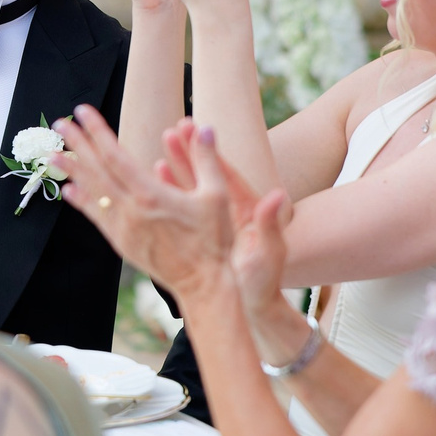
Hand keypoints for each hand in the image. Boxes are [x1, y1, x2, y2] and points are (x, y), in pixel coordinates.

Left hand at [51, 108, 238, 303]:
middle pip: (96, 170)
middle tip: (60, 124)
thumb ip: (206, 160)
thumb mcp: (217, 196)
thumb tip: (204, 127)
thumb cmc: (213, 240)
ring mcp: (122, 228)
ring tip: (52, 154)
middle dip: (77, 144)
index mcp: (150, 194)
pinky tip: (69, 190)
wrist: (203, 283)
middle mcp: (130, 210)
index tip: (82, 112)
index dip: (96, 131)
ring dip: (71, 171)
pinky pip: (96, 217)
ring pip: (91, 193)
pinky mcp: (121, 243)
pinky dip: (81, 201)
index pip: (114, 154)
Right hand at [162, 122, 305, 361]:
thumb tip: (279, 195)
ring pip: (193, 187)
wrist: (253, 307)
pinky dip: (171, 189)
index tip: (198, 131)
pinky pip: (183, 207)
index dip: (211, 154)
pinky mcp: (203, 233)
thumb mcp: (269, 254)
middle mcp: (230, 212)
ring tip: (161, 143)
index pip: (226, 176)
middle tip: (175, 127)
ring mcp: (215, 222)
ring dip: (178, 165)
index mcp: (247, 212)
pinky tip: (156, 175)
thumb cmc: (264, 284)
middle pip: (208, 175)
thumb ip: (271, 225)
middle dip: (191, 151)